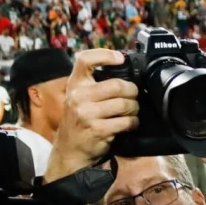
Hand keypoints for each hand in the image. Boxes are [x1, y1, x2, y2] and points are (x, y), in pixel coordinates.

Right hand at [48, 48, 136, 178]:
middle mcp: (78, 96)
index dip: (105, 55)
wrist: (70, 149)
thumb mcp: (79, 97)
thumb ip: (94, 85)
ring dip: (134, 108)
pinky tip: (131, 124)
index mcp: (75, 84)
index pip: (85, 60)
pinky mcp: (98, 129)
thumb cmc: (80, 121)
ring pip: (124, 104)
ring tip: (132, 111)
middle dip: (132, 91)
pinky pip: (126, 122)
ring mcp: (87, 113)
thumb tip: (122, 72)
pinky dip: (133, 123)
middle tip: (135, 96)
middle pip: (117, 85)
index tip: (120, 58)